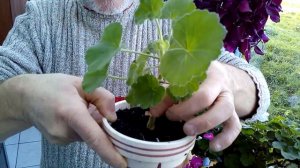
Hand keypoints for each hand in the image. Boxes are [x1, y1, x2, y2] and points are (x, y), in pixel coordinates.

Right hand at [3, 74, 126, 167]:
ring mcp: (59, 139)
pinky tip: (70, 116)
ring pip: (87, 135)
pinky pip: (79, 136)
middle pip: (94, 134)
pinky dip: (81, 127)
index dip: (110, 152)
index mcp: (71, 112)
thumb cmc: (55, 86)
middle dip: (101, 125)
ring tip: (76, 108)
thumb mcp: (81, 82)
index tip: (123, 164)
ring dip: (90, 125)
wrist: (25, 97)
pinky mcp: (58, 142)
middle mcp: (64, 131)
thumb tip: (114, 118)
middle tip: (90, 107)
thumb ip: (101, 97)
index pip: (94, 137)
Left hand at [150, 61, 256, 150]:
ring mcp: (230, 98)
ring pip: (224, 110)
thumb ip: (168, 94)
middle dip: (186, 110)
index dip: (173, 97)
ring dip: (204, 123)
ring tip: (188, 132)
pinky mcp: (234, 113)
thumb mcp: (183, 81)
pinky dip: (226, 138)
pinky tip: (213, 147)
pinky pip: (235, 126)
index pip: (188, 83)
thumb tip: (153, 112)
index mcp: (204, 71)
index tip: (162, 109)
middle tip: (172, 117)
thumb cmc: (198, 79)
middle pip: (206, 97)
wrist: (223, 78)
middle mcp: (220, 84)